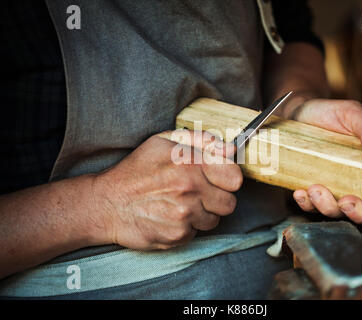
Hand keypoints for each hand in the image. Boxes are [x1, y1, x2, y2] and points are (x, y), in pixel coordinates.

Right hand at [93, 130, 241, 249]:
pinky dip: (186, 227)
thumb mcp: (163, 141)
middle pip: (229, 203)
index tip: (217, 180)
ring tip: (179, 204)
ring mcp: (185, 214)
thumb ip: (201, 140)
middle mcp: (190, 189)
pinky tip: (169, 217)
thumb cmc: (136, 170)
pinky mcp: (178, 235)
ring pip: (214, 220)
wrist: (106, 204)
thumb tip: (231, 149)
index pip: (235, 178)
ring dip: (202, 214)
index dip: (227, 179)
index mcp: (190, 162)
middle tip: (196, 194)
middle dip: (216, 199)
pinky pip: (197, 233)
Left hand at [291, 98, 361, 223]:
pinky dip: (304, 202)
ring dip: (323, 206)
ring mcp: (328, 187)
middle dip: (349, 213)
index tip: (358, 204)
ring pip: (330, 210)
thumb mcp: (352, 114)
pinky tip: (300, 192)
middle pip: (356, 213)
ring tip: (315, 188)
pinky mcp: (307, 187)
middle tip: (342, 202)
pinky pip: (307, 204)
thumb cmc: (329, 113)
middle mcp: (351, 184)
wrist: (298, 111)